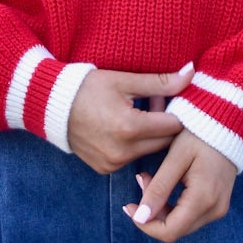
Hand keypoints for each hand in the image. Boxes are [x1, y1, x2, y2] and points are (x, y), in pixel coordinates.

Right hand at [67, 62, 195, 176]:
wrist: (51, 106)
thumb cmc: (87, 88)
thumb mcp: (124, 80)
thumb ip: (161, 82)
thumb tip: (192, 73)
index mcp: (130, 128)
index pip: (173, 126)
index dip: (176, 111)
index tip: (168, 98)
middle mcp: (122, 152)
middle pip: (164, 142)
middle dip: (164, 123)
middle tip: (152, 102)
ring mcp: (112, 164)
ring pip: (148, 152)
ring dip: (150, 135)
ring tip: (136, 113)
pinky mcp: (104, 169)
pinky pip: (131, 159)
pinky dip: (133, 145)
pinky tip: (122, 127)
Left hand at [122, 130, 236, 242]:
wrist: (228, 123)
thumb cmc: (200, 136)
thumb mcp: (175, 158)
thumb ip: (158, 189)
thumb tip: (141, 217)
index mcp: (203, 199)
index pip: (169, 232)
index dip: (145, 224)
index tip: (129, 206)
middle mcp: (214, 210)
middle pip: (174, 230)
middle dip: (151, 213)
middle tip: (141, 181)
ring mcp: (218, 208)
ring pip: (181, 223)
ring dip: (160, 207)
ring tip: (149, 178)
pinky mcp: (218, 203)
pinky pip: (190, 215)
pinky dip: (172, 204)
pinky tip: (163, 183)